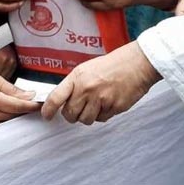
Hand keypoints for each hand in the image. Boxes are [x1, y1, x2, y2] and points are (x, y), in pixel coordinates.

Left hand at [42, 42, 160, 124]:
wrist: (137, 64)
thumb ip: (75, 85)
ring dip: (88, 116)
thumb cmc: (113, 65)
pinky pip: (102, 119)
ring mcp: (101, 99)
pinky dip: (103, 114)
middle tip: (77, 109)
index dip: (48, 110)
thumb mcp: (87, 69)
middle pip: (70, 114)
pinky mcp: (114, 107)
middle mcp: (87, 89)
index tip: (46, 115)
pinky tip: (108, 102)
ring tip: (96, 104)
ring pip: (85, 120)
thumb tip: (62, 100)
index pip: (56, 97)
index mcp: (78, 77)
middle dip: (72, 115)